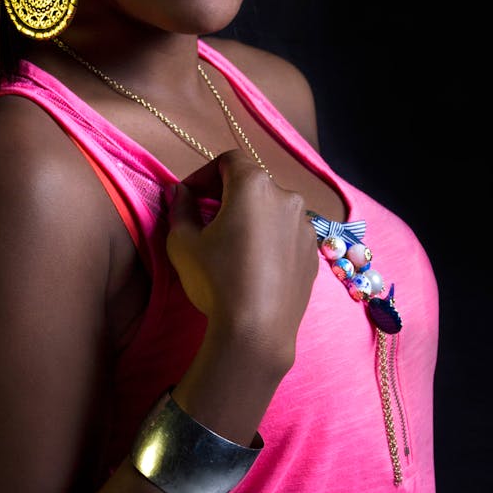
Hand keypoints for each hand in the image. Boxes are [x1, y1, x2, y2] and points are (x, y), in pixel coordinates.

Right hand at [165, 149, 318, 365]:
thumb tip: (180, 192)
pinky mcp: (313, 254)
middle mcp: (287, 198)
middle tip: (206, 219)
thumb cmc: (215, 279)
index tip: (189, 196)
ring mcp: (306, 227)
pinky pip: (287, 235)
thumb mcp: (182, 242)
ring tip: (231, 245)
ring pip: (272, 210)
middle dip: (227, 195)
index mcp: (255, 186)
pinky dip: (270, 239)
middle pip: (253, 184)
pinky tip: (254, 265)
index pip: (229, 160)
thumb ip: (180, 208)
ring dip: (251, 217)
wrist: (256, 332)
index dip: (205, 174)